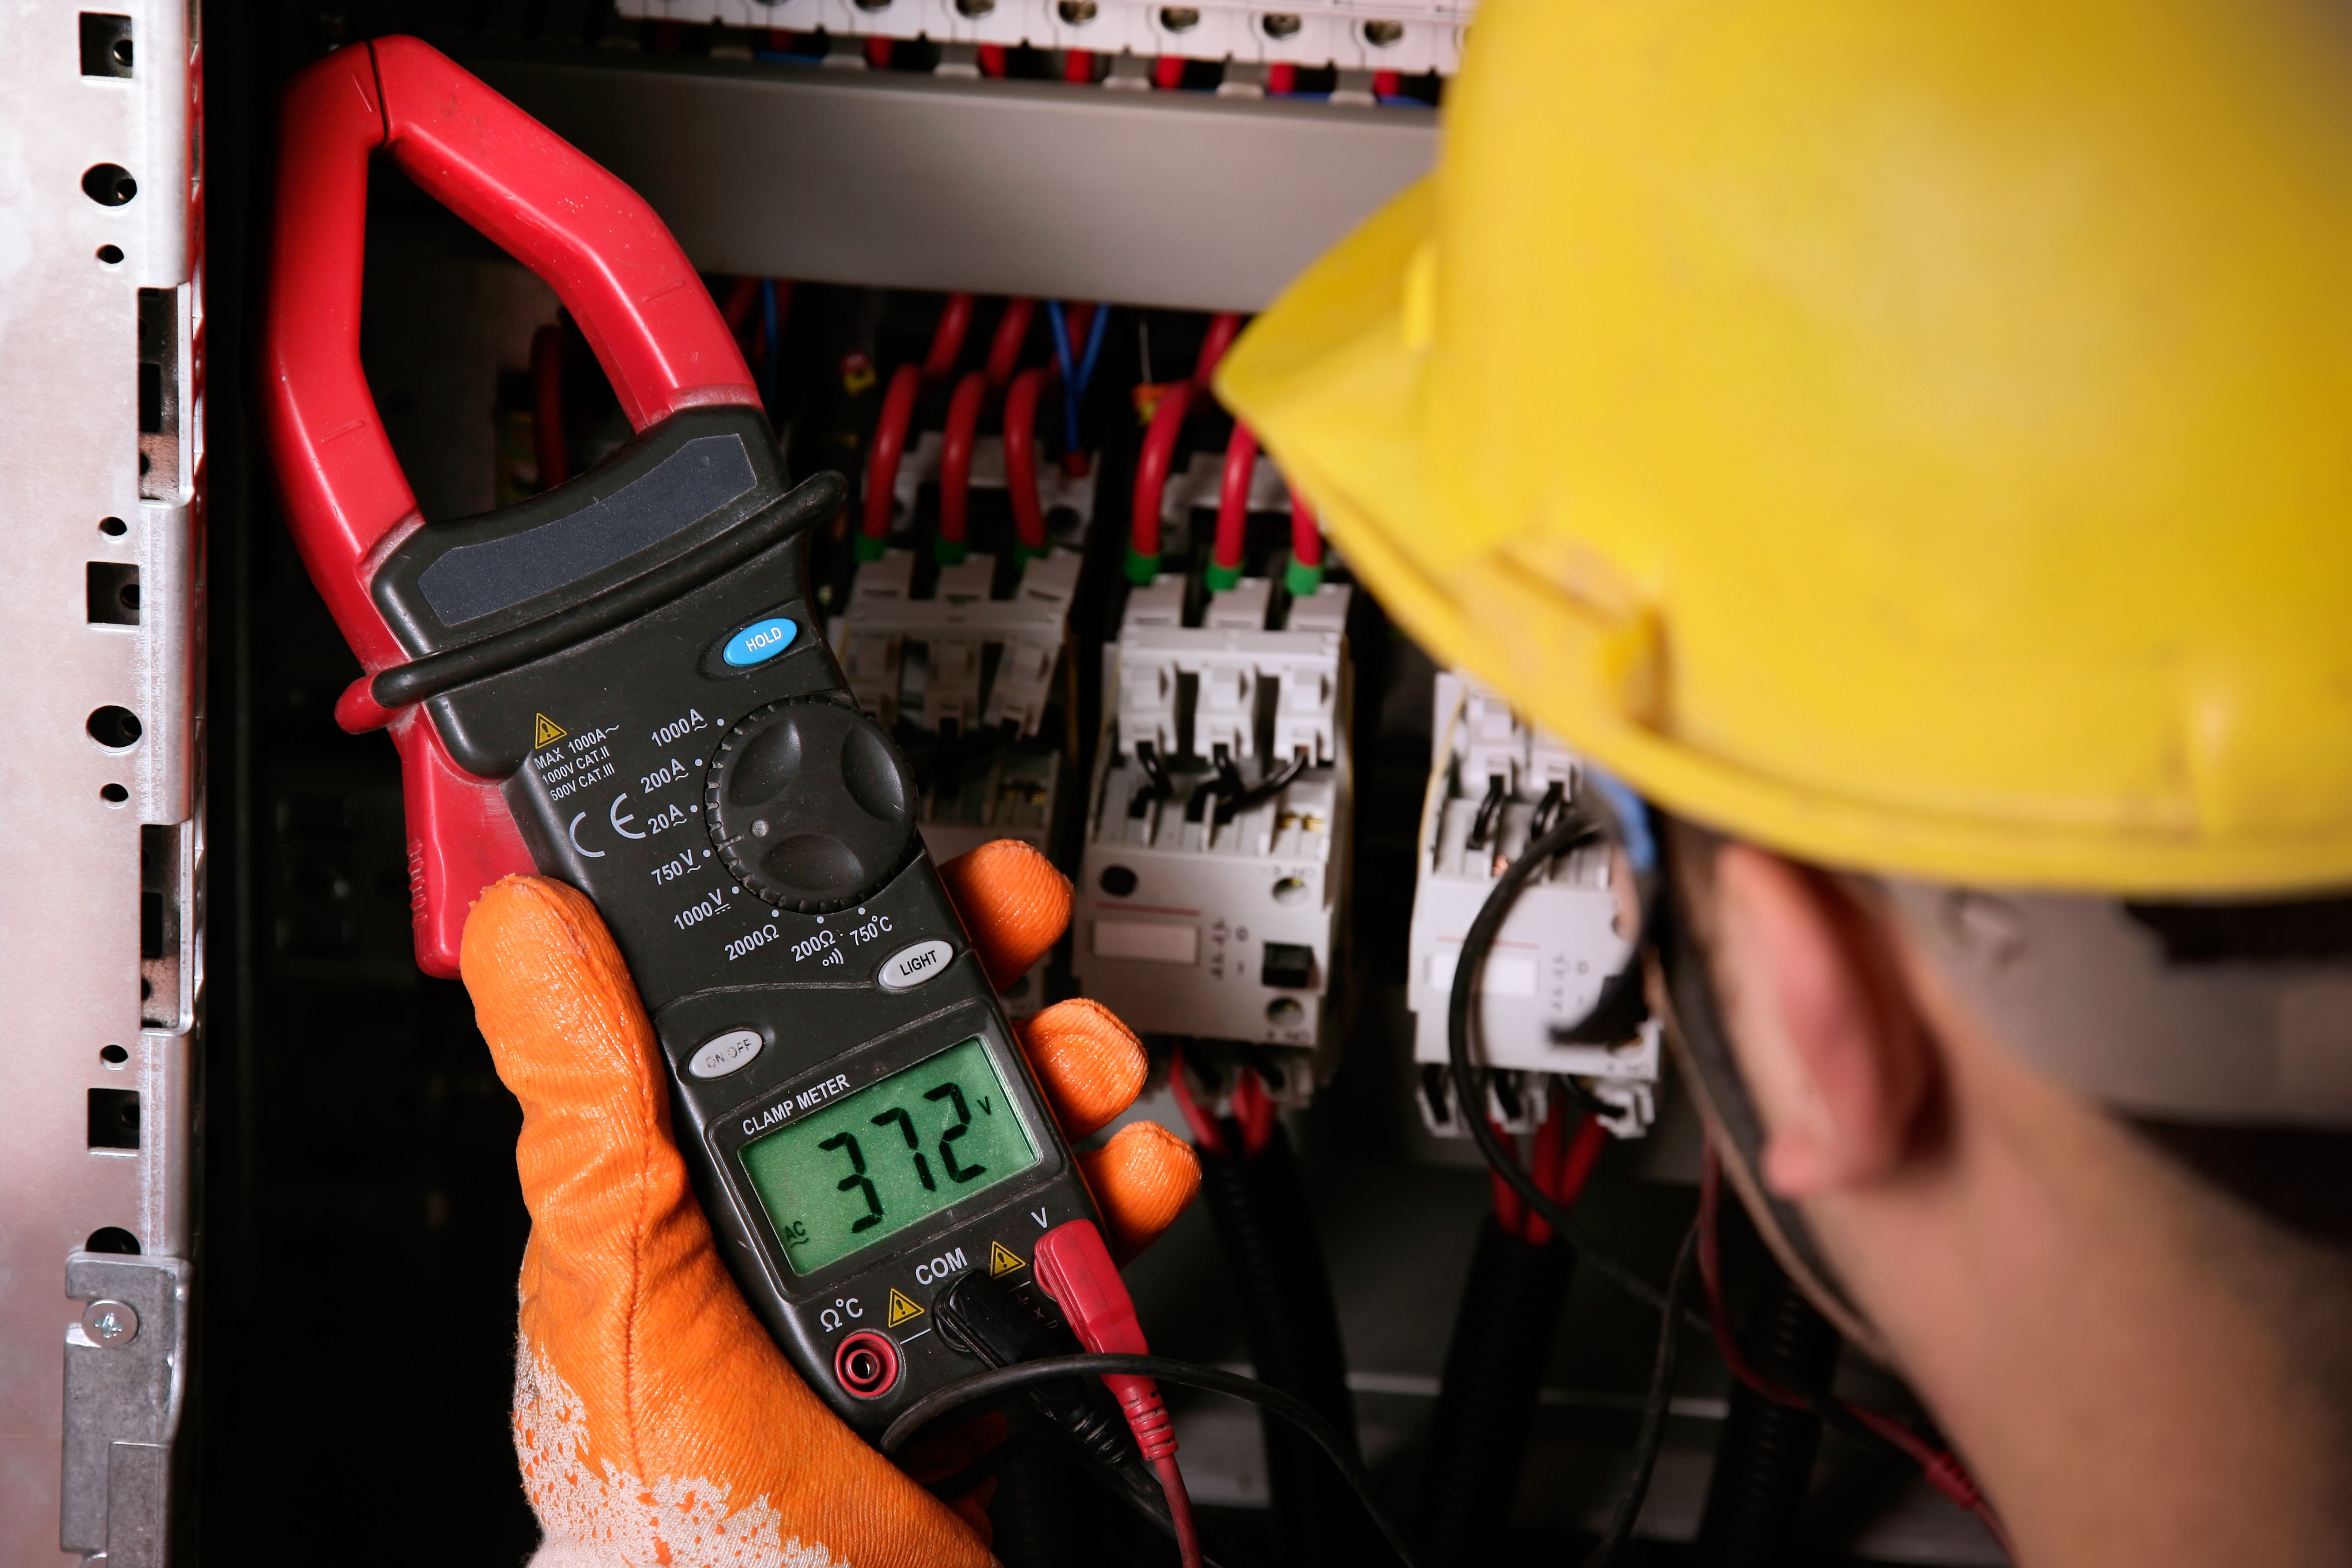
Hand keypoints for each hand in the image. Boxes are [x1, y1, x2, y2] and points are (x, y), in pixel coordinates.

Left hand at [460, 840, 1199, 1567]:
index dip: (809, 923)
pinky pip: (1084, 1221)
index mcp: (690, 1193)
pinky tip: (1128, 1171)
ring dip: (1066, 1055)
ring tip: (1086, 1058)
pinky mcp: (1010, 1322)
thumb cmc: (693, 1520)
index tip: (859, 858)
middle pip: (899, 1038)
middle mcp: (804, 1218)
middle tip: (1009, 910)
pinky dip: (1128, 1180)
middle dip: (969, 957)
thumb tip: (528, 935)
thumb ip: (583, 1118)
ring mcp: (916, 1269)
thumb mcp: (616, 1300)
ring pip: (1006, 1110)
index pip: (749, 1012)